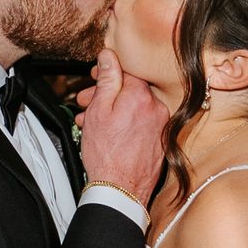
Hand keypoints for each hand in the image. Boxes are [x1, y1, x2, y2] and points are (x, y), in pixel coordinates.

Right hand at [78, 44, 166, 204]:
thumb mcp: (99, 110)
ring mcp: (161, 125)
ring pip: (133, 108)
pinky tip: (108, 133)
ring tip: (91, 121)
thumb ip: (107, 79)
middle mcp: (157, 108)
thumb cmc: (106, 154)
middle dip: (106, 93)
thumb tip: (109, 56)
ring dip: (112, 110)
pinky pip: (141, 124)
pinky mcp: (161, 141)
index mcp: (141, 96)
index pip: (127, 70)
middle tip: (86, 102)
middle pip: (130, 90)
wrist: (120, 191)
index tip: (95, 77)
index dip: (107, 72)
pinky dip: (125, 124)